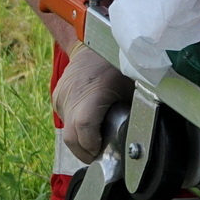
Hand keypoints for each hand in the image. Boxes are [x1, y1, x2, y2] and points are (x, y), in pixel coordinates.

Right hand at [51, 43, 133, 162]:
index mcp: (93, 92)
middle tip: (99, 156)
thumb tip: (141, 135)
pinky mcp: (57, 96)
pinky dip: (75, 127)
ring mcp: (62, 96)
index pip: (84, 127)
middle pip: (71, 136)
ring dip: (80, 139)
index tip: (102, 152)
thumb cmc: (118, 64)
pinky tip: (88, 126)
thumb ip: (134, 110)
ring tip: (95, 141)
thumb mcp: (133, 86)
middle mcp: (73, 95)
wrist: (95, 43)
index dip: (91, 145)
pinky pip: (65, 118)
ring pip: (67, 130)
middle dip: (85, 152)